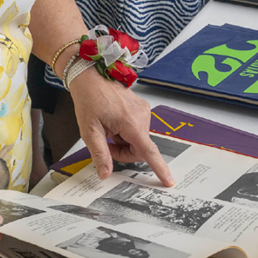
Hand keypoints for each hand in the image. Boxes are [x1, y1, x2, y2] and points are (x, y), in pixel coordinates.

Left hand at [68, 64, 173, 186]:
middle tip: (105, 142)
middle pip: (139, 149)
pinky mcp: (141, 108)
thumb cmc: (89, 98)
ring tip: (107, 128)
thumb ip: (100, 154)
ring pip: (137, 140)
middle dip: (122, 152)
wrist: (90, 75)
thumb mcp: (89, 130)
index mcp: (131, 122)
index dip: (159, 168)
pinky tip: (113, 122)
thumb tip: (105, 174)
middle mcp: (142, 116)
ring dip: (123, 141)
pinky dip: (125, 132)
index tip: (169, 181)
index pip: (148, 151)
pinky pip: (137, 129)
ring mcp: (143, 110)